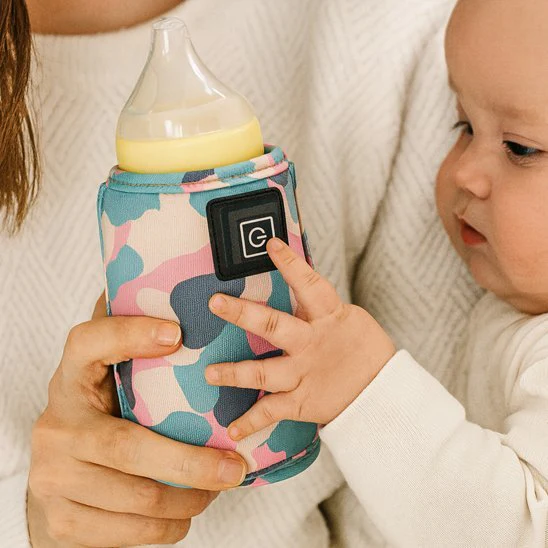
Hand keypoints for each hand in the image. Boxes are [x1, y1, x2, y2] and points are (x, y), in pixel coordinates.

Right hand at [27, 293, 246, 547]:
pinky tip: (189, 509)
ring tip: (220, 485)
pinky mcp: (64, 521)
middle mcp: (57, 426)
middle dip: (190, 460)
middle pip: (127, 445)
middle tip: (236, 464)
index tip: (177, 333)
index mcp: (71, 380)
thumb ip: (130, 346)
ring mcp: (54, 477)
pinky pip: (130, 532)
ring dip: (190, 496)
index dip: (129, 334)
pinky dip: (171, 525)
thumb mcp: (108, 381)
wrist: (54, 483)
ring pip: (137, 497)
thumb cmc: (99, 419)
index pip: (88, 345)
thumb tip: (171, 292)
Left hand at [204, 238, 395, 440]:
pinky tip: (232, 430)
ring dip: (235, 373)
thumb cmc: (362, 350)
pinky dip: (251, 422)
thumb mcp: (346, 319)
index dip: (291, 264)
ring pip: (265, 372)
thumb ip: (316, 306)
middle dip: (244, 314)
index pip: (310, 284)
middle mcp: (313, 344)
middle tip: (216, 302)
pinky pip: (273, 412)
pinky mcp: (303, 402)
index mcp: (330, 317)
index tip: (270, 244)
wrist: (384, 393)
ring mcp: (305, 374)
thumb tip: (293, 278)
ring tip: (209, 373)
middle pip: (275, 327)